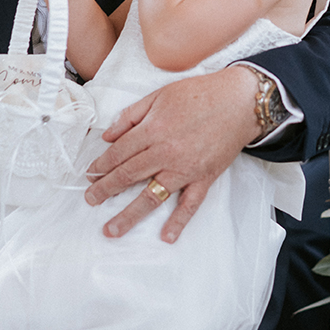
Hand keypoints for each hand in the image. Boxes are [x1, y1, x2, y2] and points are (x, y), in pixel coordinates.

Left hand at [84, 65, 260, 242]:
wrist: (239, 101)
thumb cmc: (200, 94)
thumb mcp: (159, 95)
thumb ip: (131, 115)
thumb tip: (109, 135)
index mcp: (153, 129)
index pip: (119, 153)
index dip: (101, 165)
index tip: (90, 174)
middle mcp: (165, 152)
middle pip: (128, 176)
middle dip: (105, 190)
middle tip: (90, 200)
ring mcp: (185, 168)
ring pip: (151, 196)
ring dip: (129, 215)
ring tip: (111, 229)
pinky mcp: (204, 178)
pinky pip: (189, 204)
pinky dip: (178, 221)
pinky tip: (166, 236)